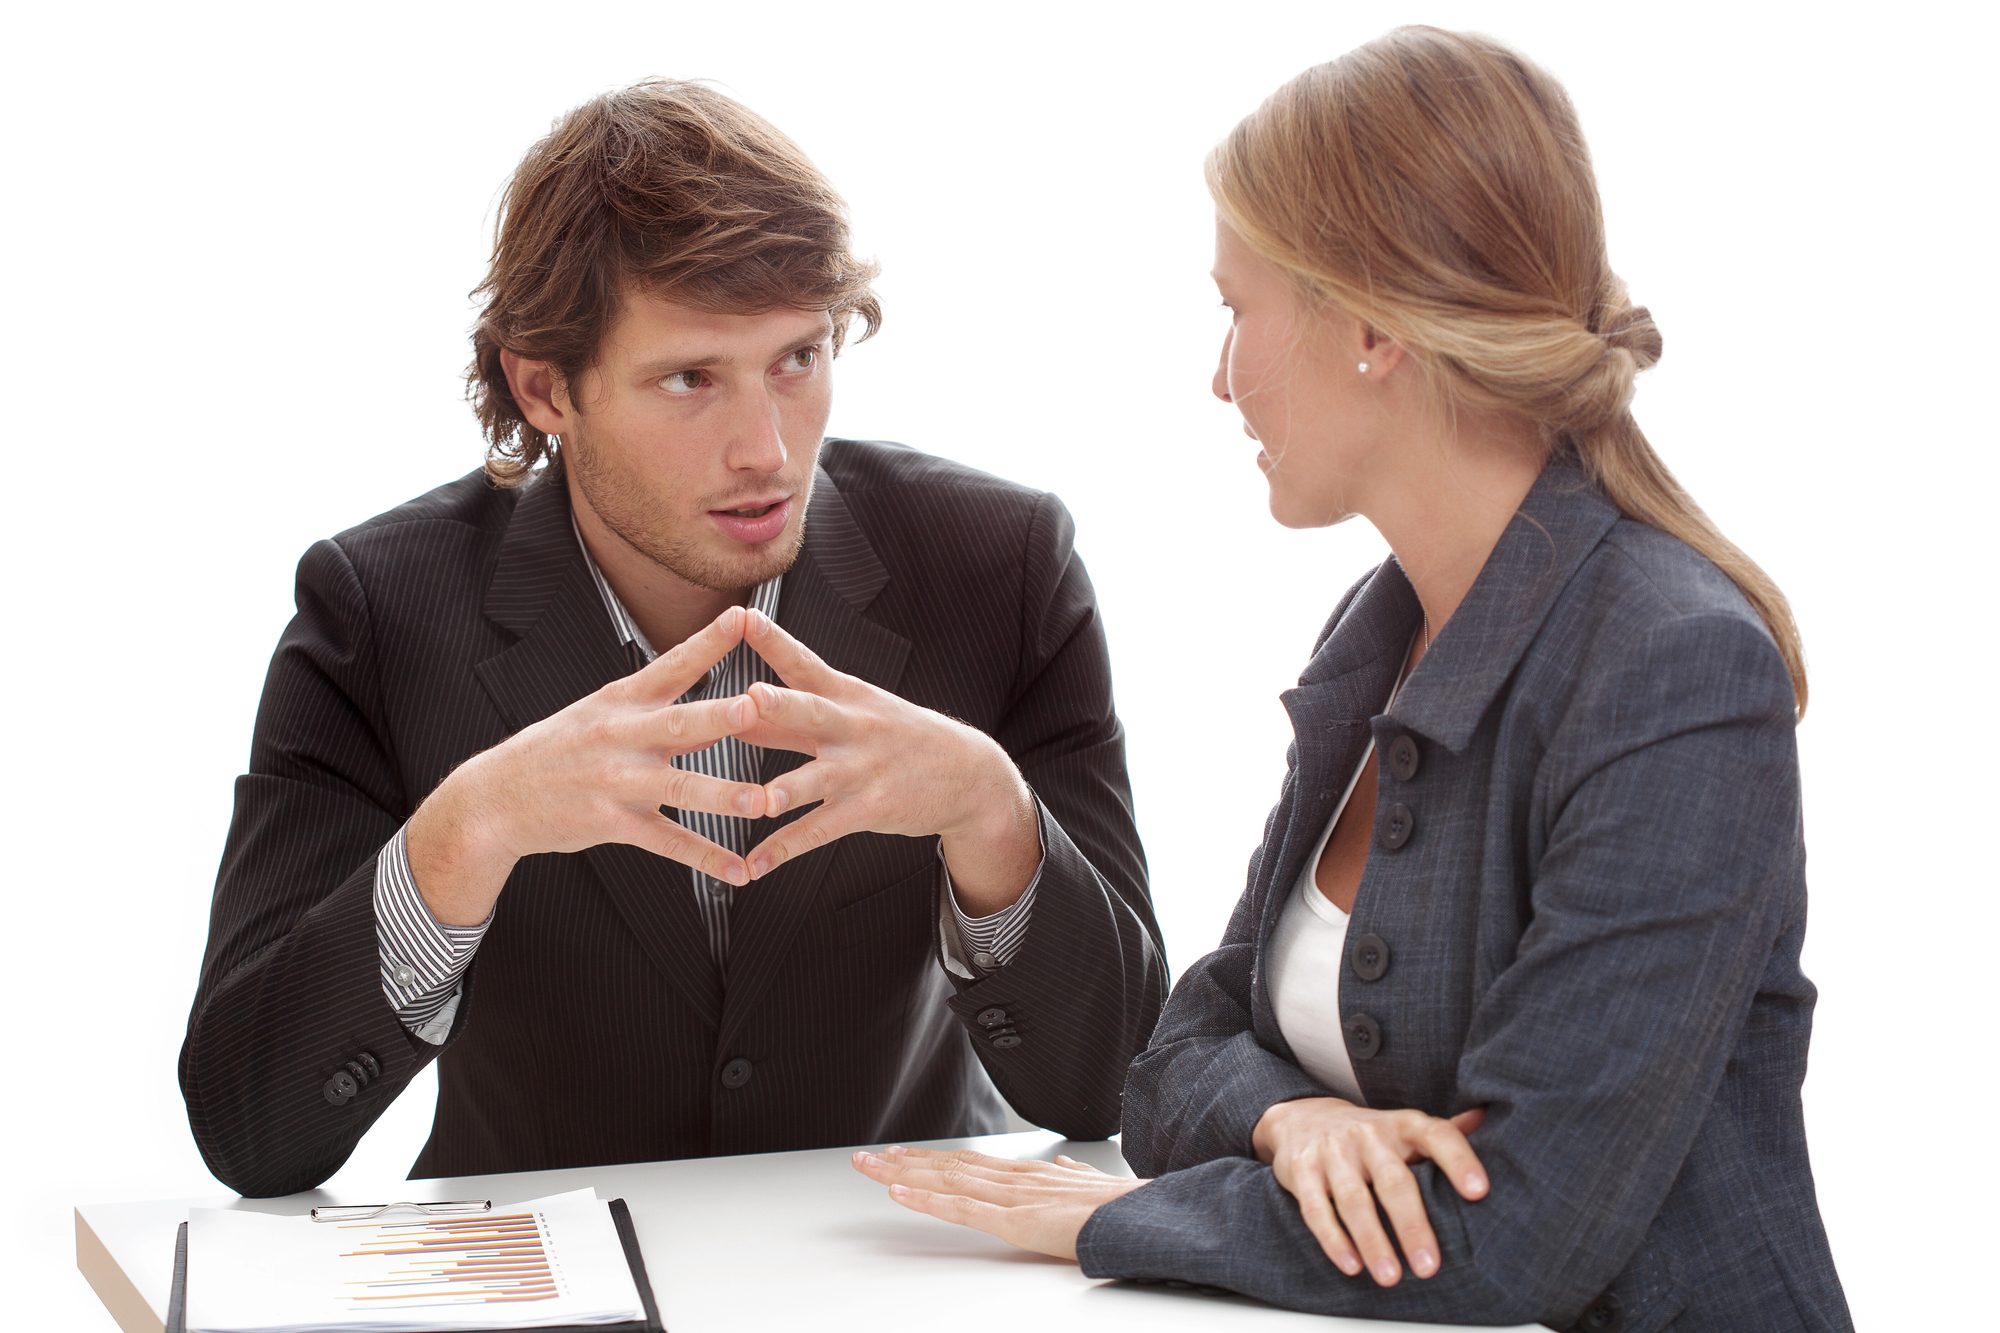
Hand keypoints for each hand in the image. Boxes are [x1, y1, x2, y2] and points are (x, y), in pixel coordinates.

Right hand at [405, 606, 766, 924]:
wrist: (494, 798)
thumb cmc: (554, 750)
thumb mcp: (595, 710)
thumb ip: (646, 695)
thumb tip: (692, 662)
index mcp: (621, 702)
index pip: (671, 665)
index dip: (708, 641)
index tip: (743, 617)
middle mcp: (621, 737)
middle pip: (677, 724)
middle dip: (717, 716)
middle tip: (755, 707)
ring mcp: (616, 782)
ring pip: (676, 788)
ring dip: (719, 795)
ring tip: (760, 800)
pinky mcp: (611, 823)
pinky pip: (665, 842)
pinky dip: (704, 857)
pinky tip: (737, 869)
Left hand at [735, 610, 1038, 912]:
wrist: (969, 773)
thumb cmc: (900, 737)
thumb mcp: (855, 714)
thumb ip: (793, 717)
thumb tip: (737, 708)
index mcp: (847, 696)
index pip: (805, 663)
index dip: (774, 640)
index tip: (743, 616)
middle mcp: (852, 728)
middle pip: (812, 713)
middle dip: (780, 706)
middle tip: (749, 698)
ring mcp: (862, 771)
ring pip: (817, 780)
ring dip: (785, 790)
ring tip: (756, 802)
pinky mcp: (869, 809)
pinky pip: (821, 831)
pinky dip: (785, 849)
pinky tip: (756, 864)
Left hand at [851, 1145, 1146, 1259]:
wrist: (1148, 1217)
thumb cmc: (1125, 1208)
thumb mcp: (1093, 1188)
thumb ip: (1073, 1177)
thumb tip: (1064, 1168)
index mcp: (1029, 1174)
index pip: (968, 1163)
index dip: (930, 1159)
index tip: (899, 1156)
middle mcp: (1015, 1178)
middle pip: (947, 1166)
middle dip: (902, 1163)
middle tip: (864, 1158)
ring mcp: (1013, 1197)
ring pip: (947, 1179)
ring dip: (904, 1174)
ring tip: (870, 1167)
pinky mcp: (1016, 1221)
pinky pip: (963, 1208)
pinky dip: (928, 1199)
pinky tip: (901, 1194)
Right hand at [1252, 1097, 1487, 1285]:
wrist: (1301, 1119)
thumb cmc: (1368, 1136)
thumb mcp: (1405, 1127)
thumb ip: (1446, 1131)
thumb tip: (1488, 1116)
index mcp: (1402, 1126)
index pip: (1436, 1136)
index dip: (1459, 1160)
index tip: (1479, 1191)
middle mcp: (1368, 1136)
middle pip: (1394, 1181)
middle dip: (1412, 1225)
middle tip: (1429, 1266)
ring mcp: (1333, 1153)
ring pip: (1354, 1200)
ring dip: (1373, 1241)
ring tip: (1390, 1276)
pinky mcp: (1302, 1172)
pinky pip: (1317, 1209)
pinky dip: (1333, 1240)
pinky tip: (1351, 1265)